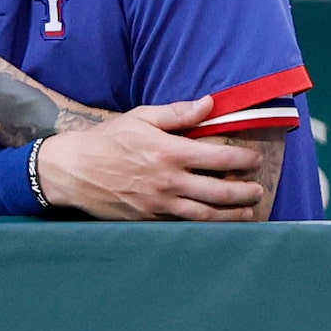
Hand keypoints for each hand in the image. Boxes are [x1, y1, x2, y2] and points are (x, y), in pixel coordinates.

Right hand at [34, 99, 269, 219]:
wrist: (72, 171)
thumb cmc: (107, 141)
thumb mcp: (141, 118)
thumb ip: (178, 113)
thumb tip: (209, 104)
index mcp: (170, 152)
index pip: (220, 158)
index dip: (243, 160)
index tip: (255, 160)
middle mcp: (168, 181)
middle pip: (219, 191)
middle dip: (244, 192)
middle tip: (258, 190)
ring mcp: (159, 204)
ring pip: (205, 215)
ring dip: (231, 215)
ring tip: (248, 212)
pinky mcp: (148, 219)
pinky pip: (183, 225)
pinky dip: (204, 226)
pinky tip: (216, 223)